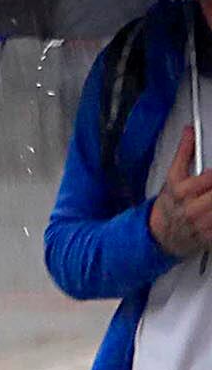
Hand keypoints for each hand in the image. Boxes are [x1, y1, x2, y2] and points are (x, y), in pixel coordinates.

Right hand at [154, 128, 211, 257]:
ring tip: (210, 197)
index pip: (209, 178)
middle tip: (211, 189)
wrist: (161, 235)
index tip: (211, 175)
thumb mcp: (172, 178)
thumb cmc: (169, 205)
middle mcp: (191, 209)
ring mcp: (201, 224)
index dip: (211, 176)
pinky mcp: (209, 237)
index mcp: (181, 191)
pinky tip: (211, 210)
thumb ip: (184, 153)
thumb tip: (189, 131)